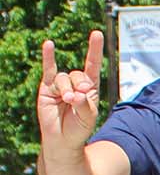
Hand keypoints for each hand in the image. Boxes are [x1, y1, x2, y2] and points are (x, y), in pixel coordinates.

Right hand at [37, 31, 103, 153]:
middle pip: (79, 75)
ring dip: (66, 89)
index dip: (94, 50)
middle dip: (80, 85)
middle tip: (79, 99)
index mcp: (90, 88)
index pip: (93, 66)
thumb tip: (75, 93)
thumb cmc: (79, 128)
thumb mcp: (88, 117)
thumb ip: (84, 103)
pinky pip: (49, 70)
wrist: (63, 140)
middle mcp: (76, 84)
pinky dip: (48, 58)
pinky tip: (49, 45)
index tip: (96, 33)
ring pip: (64, 78)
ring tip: (68, 101)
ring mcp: (61, 85)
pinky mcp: (47, 88)